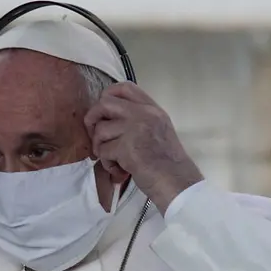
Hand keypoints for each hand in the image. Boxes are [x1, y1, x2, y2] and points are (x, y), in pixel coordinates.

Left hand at [84, 83, 203, 213]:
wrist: (177, 182)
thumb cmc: (168, 162)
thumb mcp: (159, 130)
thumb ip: (139, 119)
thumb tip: (108, 118)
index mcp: (152, 109)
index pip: (124, 87)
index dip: (107, 96)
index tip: (103, 112)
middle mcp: (144, 114)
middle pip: (104, 104)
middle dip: (93, 120)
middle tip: (96, 137)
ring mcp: (135, 129)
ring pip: (100, 130)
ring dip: (101, 148)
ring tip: (113, 160)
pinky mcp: (127, 148)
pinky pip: (103, 151)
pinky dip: (107, 164)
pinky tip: (119, 171)